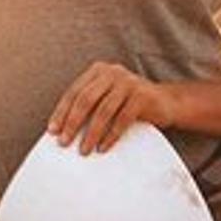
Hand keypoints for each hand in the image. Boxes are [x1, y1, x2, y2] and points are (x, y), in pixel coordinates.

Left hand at [48, 60, 175, 154]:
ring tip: (84, 150)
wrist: (168, 102)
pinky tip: (103, 147)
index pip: (74, 91)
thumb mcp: (108, 97)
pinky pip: (122, 119)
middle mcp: (112, 72)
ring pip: (103, 110)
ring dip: (91, 133)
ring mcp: (128, 82)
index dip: (61, 112)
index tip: (52, 131)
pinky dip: (111, 135)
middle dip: (72, 123)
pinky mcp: (142, 96)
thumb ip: (90, 104)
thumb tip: (63, 130)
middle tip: (64, 142)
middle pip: (85, 99)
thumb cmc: (130, 104)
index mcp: (98, 70)